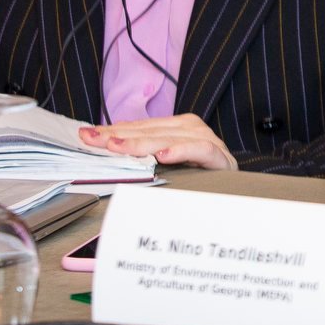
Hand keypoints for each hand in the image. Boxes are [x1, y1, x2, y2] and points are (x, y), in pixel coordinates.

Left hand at [78, 114, 235, 169]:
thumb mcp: (167, 165)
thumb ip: (144, 152)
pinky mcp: (222, 159)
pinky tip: (164, 156)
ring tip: (119, 147)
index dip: (114, 130)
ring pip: (173, 138)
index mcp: (179, 127)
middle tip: (94, 139)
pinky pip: (202, 151)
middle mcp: (193, 130)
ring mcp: (209, 143)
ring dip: (144, 142)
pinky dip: (183, 151)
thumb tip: (109, 141)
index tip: (87, 134)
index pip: (141, 127)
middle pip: (152, 130)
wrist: (238, 197)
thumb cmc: (199, 182)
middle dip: (120, 135)